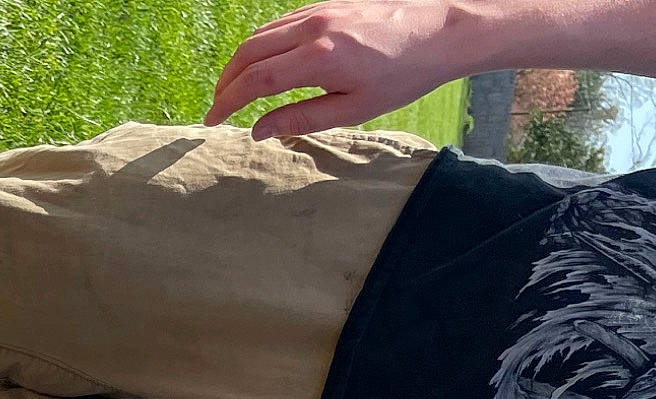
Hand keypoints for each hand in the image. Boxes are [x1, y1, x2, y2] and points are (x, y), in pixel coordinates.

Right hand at [206, 1, 465, 137]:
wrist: (444, 30)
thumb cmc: (405, 74)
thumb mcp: (353, 109)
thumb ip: (300, 120)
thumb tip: (259, 130)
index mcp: (318, 58)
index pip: (254, 81)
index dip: (226, 102)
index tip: (212, 120)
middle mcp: (313, 28)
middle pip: (248, 53)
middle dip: (226, 82)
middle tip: (218, 107)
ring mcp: (319, 10)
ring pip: (260, 34)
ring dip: (240, 62)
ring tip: (236, 88)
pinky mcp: (327, 4)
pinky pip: (280, 23)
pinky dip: (262, 45)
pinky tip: (264, 64)